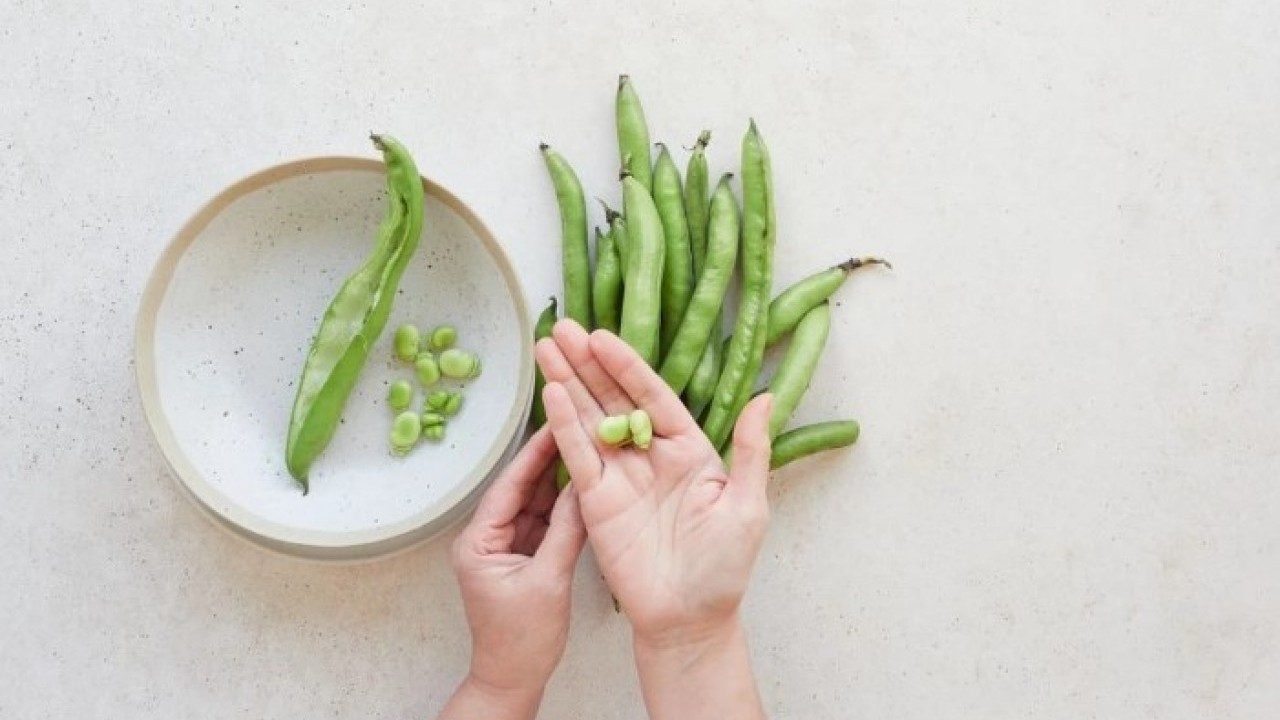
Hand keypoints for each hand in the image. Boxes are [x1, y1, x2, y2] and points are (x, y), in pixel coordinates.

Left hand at [448, 426, 585, 702]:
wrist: (513, 678)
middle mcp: (487, 538)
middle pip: (521, 489)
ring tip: (585, 446)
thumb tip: (584, 488)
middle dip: (548, 460)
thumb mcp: (548, 581)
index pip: (509, 486)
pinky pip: (544, 522)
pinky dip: (563, 507)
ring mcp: (506, 546)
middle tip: (576, 425)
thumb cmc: (522, 640)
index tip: (556, 424)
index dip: (533, 454)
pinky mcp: (524, 556)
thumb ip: (566, 532)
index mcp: (478, 541)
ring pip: (535, 503)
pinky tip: (583, 484)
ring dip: (558, 480)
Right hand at [536, 320, 773, 647]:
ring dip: (567, 383)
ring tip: (544, 346)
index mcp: (688, 449)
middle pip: (613, 399)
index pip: (653, 396)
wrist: (689, 620)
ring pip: (589, 420)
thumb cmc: (724, 568)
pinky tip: (550, 394)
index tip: (602, 336)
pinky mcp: (596, 501)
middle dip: (587, 363)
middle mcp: (650, 456)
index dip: (627, 366)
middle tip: (561, 327)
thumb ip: (751, 450)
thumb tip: (766, 398)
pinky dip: (563, 426)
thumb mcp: (748, 505)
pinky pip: (577, 457)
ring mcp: (620, 476)